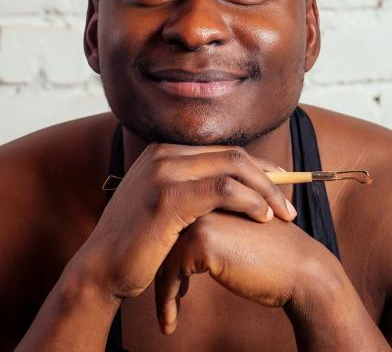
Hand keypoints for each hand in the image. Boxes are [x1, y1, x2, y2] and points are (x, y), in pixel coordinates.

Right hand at [71, 143, 296, 302]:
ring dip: (266, 189)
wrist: (101, 267)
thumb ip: (191, 187)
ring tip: (283, 213)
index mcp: (164, 151)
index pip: (223, 151)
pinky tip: (262, 216)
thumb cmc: (138, 240)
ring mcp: (163, 171)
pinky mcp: (166, 196)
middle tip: (288, 204)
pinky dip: (249, 200)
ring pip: (232, 167)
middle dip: (269, 178)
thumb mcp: (163, 203)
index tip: (280, 185)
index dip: (258, 167)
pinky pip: (221, 189)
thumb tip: (231, 187)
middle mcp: (163, 153)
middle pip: (233, 155)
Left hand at [154, 211, 335, 333]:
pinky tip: (170, 322)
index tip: (165, 276)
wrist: (302, 271)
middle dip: (158, 267)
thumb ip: (208, 221)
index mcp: (211, 189)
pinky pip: (169, 272)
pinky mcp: (202, 240)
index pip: (173, 217)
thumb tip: (173, 241)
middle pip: (163, 233)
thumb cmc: (272, 254)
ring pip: (162, 252)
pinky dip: (166, 300)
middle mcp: (202, 196)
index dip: (165, 249)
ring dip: (161, 288)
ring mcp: (201, 215)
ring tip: (168, 310)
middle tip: (164, 296)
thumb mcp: (236, 226)